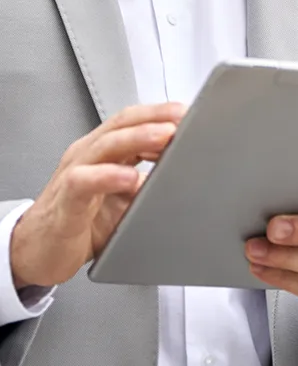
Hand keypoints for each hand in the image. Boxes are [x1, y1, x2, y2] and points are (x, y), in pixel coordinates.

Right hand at [10, 102, 186, 288]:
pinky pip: (84, 182)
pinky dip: (108, 177)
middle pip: (121, 124)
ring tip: (165, 136)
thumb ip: (148, 186)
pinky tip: (130, 179)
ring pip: (105, 145)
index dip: (161, 114)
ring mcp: (74, 173)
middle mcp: (87, 155)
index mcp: (102, 151)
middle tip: (183, 117)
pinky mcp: (65, 201)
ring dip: (138, 137)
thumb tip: (183, 178)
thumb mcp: (123, 202)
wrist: (38, 252)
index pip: (132, 121)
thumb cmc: (80, 223)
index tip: (190, 114)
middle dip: (155, 117)